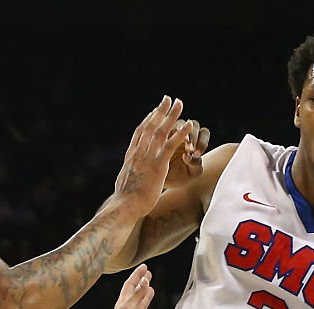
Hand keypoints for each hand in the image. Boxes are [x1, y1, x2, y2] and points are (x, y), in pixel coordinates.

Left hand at [100, 264, 159, 308]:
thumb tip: (145, 283)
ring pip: (142, 307)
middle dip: (142, 283)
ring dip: (146, 298)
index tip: (145, 267)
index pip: (131, 285)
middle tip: (149, 274)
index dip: (137, 275)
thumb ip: (137, 297)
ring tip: (152, 290)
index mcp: (124, 304)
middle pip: (136, 293)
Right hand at [114, 96, 194, 217]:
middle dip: (160, 111)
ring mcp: (148, 157)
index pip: (140, 133)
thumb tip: (124, 181)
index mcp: (131, 155)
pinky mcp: (158, 165)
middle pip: (150, 126)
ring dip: (171, 115)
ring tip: (180, 103)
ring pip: (161, 130)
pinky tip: (189, 125)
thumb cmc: (125, 201)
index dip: (147, 120)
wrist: (125, 205)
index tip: (153, 111)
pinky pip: (172, 145)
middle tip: (168, 99)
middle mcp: (139, 152)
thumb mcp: (124, 184)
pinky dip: (181, 134)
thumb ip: (128, 178)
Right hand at [163, 116, 210, 189]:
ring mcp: (173, 131)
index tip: (197, 154)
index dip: (202, 142)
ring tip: (182, 143)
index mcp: (197, 142)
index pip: (204, 134)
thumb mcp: (190, 174)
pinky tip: (166, 142)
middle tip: (189, 149)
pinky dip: (167, 132)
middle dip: (193, 136)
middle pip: (194, 125)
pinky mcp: (160, 134)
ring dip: (182, 131)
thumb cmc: (179, 177)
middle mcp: (187, 134)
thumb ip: (196, 166)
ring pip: (180, 123)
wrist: (161, 181)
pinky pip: (164, 127)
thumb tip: (193, 157)